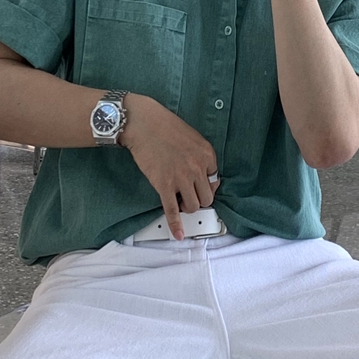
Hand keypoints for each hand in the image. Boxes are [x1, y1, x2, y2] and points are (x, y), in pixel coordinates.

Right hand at [121, 94, 219, 239]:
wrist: (143, 124)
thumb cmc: (165, 127)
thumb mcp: (193, 138)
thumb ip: (201, 157)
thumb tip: (205, 178)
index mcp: (207, 155)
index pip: (215, 181)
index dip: (205, 186)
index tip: (199, 187)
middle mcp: (197, 168)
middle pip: (206, 198)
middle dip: (198, 199)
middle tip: (188, 195)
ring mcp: (181, 178)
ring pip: (193, 207)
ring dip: (187, 207)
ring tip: (179, 200)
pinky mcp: (164, 185)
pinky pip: (173, 210)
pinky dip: (175, 224)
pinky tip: (178, 234)